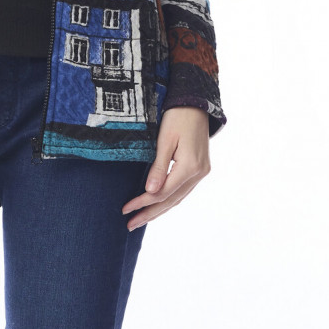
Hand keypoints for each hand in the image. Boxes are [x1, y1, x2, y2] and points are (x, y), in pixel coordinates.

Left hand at [121, 107, 210, 230]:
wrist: (196, 103)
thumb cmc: (177, 117)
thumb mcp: (164, 140)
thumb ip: (158, 167)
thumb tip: (150, 191)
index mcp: (190, 166)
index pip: (163, 192)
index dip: (143, 202)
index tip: (126, 209)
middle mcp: (199, 173)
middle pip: (171, 200)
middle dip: (150, 213)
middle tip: (130, 225)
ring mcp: (201, 172)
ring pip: (178, 198)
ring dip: (159, 210)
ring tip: (140, 220)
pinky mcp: (200, 169)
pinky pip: (183, 191)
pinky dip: (169, 200)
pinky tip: (157, 207)